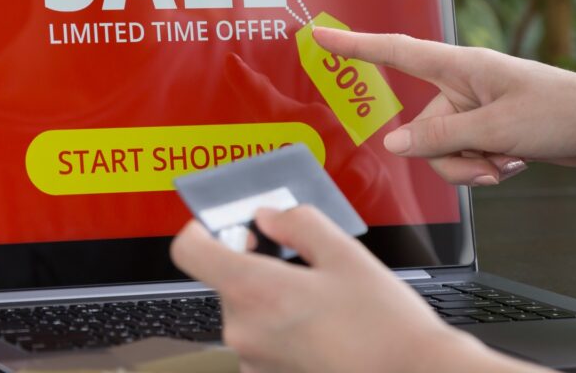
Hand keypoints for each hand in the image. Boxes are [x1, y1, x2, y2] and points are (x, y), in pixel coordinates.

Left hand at [171, 206, 548, 372]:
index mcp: (253, 291)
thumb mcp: (345, 254)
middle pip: (224, 279)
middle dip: (255, 263)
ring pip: (246, 309)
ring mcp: (254, 359)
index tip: (226, 224)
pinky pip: (261, 338)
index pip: (189, 251)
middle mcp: (243, 329)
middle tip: (298, 260)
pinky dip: (281, 325)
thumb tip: (270, 217)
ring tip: (321, 299)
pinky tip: (320, 325)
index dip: (203, 229)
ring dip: (271, 297)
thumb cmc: (386, 328)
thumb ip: (298, 224)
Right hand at [312, 28, 575, 184]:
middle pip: (420, 128)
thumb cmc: (562, 110)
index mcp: (459, 67)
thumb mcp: (496, 127)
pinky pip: (460, 156)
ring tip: (505, 161)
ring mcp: (471, 109)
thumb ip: (440, 137)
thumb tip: (392, 144)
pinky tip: (511, 162)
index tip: (320, 37)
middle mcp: (460, 86)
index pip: (394, 52)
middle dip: (448, 155)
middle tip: (488, 159)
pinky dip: (482, 167)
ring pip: (439, 150)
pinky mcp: (484, 128)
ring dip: (469, 165)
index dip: (353, 45)